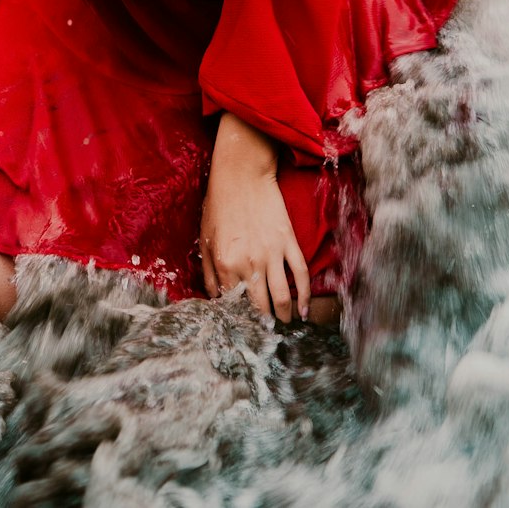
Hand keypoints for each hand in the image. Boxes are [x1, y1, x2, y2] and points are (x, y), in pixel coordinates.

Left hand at [199, 113, 310, 323]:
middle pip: (259, 306)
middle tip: (264, 335)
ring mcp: (271, 253)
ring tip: (283, 325)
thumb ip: (207, 272)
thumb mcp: (204, 238)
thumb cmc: (219, 204)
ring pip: (281, 297)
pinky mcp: (288, 242)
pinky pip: (300, 274)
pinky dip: (305, 296)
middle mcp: (249, 262)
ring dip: (283, 317)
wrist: (242, 173)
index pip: (233, 304)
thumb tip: (215, 299)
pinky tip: (304, 310)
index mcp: (225, 263)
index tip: (243, 330)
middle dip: (262, 325)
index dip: (238, 320)